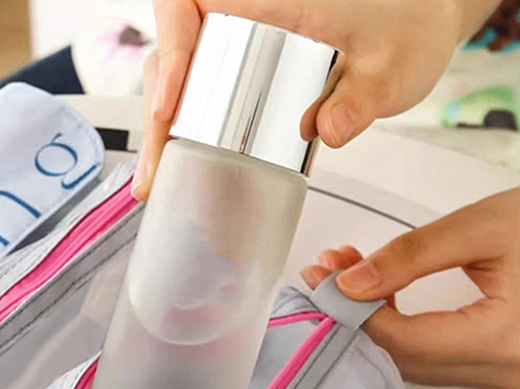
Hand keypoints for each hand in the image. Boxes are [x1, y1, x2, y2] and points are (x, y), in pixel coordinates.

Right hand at [132, 0, 499, 200]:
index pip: (188, 1)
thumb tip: (327, 130)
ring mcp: (237, 34)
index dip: (170, 49)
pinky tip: (174, 162)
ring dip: (161, 125)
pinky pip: (195, 82)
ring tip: (156, 180)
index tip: (171, 102)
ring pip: (176, 70)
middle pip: (172, 49)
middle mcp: (243, 7)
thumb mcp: (394, 67)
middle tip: (156, 173)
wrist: (422, 23)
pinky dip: (178, 122)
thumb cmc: (408, 28)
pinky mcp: (240, 57)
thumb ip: (364, 98)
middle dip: (157, 112)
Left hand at [301, 188, 519, 388]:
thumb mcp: (484, 228)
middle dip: (354, 316)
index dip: (352, 312)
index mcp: (501, 340)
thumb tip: (348, 284)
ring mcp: (500, 373)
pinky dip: (399, 329)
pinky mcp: (497, 365)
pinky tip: (383, 295)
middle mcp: (501, 370)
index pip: (399, 341)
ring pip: (413, 362)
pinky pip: (433, 357)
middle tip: (326, 276)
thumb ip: (412, 255)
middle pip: (400, 358)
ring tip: (349, 275)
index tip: (321, 279)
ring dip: (373, 322)